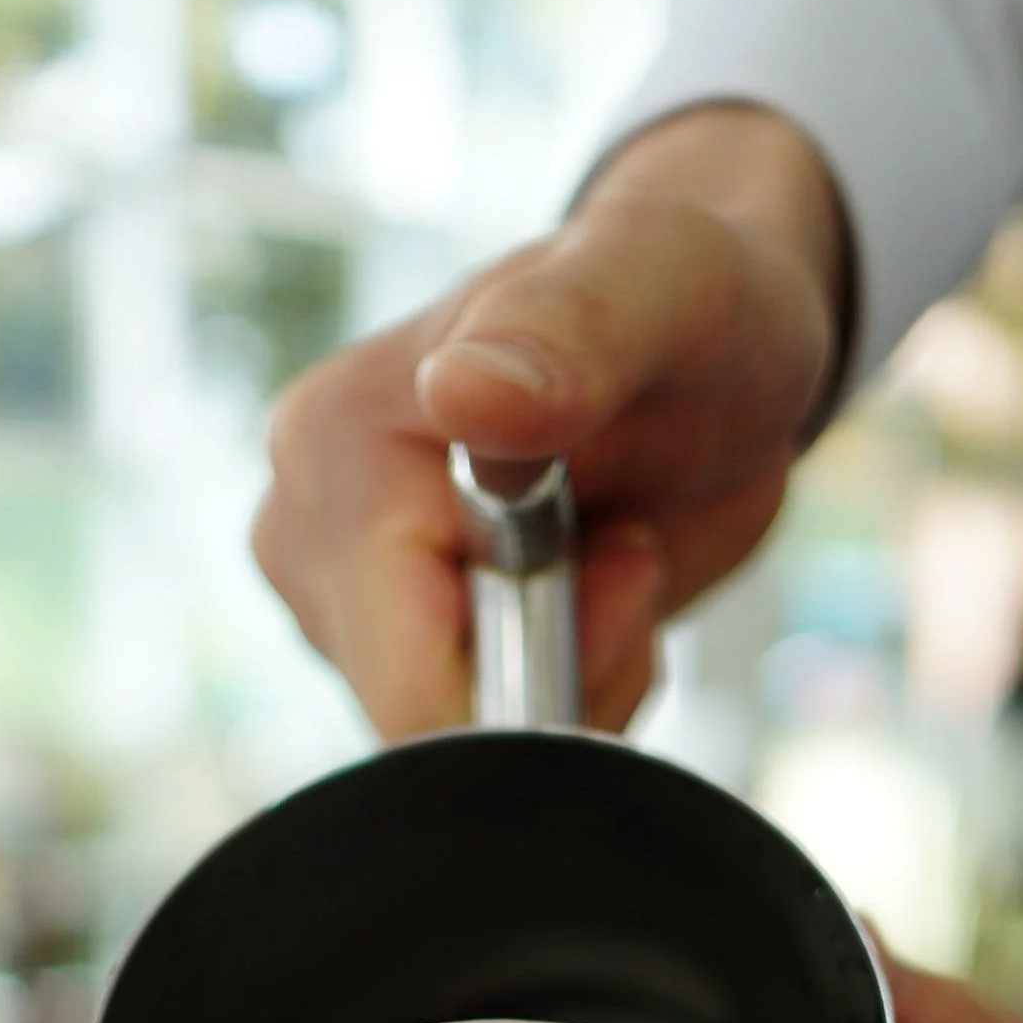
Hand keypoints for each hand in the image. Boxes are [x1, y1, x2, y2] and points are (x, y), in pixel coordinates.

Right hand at [252, 107, 848, 739]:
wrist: (712, 345)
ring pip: (464, 737)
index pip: (405, 678)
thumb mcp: (659, 285)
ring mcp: (341, 599)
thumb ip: (565, 334)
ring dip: (574, 675)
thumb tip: (463, 395)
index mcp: (335, 445)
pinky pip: (487, 734)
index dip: (533, 681)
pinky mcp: (387, 642)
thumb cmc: (690, 300)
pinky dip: (566, 687)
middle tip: (626, 545)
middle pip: (431, 719)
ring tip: (612, 549)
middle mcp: (310, 529)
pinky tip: (587, 587)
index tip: (623, 560)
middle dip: (558, 671)